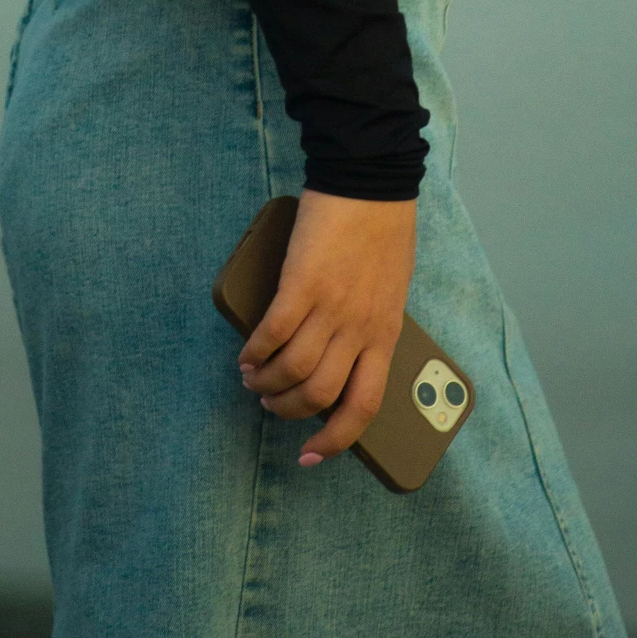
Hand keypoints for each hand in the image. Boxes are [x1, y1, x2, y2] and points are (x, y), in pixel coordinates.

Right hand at [238, 190, 416, 467]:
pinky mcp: (302, 284)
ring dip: (266, 383)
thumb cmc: (382, 230)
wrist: (369, 181)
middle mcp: (359, 329)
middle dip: (288, 409)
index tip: (310, 455)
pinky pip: (273, 334)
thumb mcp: (389, 289)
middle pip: (319, 395)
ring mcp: (330, 308)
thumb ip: (369, 323)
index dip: (335, 441)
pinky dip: (255, 351)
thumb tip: (340, 354)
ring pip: (293, 370)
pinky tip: (246, 355)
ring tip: (252, 378)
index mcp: (385, 334)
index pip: (364, 407)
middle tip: (270, 403)